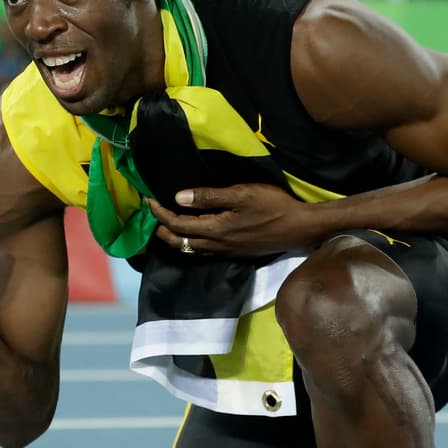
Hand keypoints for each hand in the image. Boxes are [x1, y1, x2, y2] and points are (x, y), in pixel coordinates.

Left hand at [147, 183, 314, 257]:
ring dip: (173, 239)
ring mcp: (225, 252)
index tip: (148, 199)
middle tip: (151, 214)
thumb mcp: (241, 194)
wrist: (299, 228)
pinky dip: (189, 244)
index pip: (176, 224)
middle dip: (160, 229)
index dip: (159, 213)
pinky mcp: (233, 253)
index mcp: (214, 229)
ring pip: (189, 250)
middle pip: (178, 242)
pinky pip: (202, 252)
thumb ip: (209, 197)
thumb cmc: (272, 206)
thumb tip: (178, 198)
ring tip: (165, 225)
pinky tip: (192, 234)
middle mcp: (215, 245)